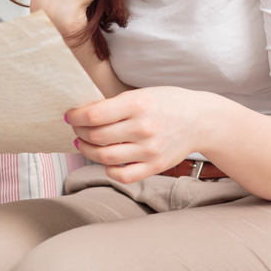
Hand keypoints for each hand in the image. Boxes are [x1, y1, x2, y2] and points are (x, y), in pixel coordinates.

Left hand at [66, 86, 211, 182]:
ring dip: (87, 150)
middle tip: (76, 128)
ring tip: (84, 143)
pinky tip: (105, 160)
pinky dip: (108, 169)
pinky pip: (123, 176)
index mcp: (137, 104)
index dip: (76, 117)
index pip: (94, 115)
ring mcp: (149, 150)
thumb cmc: (166, 103)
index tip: (70, 116)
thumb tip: (83, 115)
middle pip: (96, 136)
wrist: (200, 120)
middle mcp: (143, 128)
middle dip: (79, 132)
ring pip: (104, 157)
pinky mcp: (155, 166)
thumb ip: (114, 105)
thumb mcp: (140, 94)